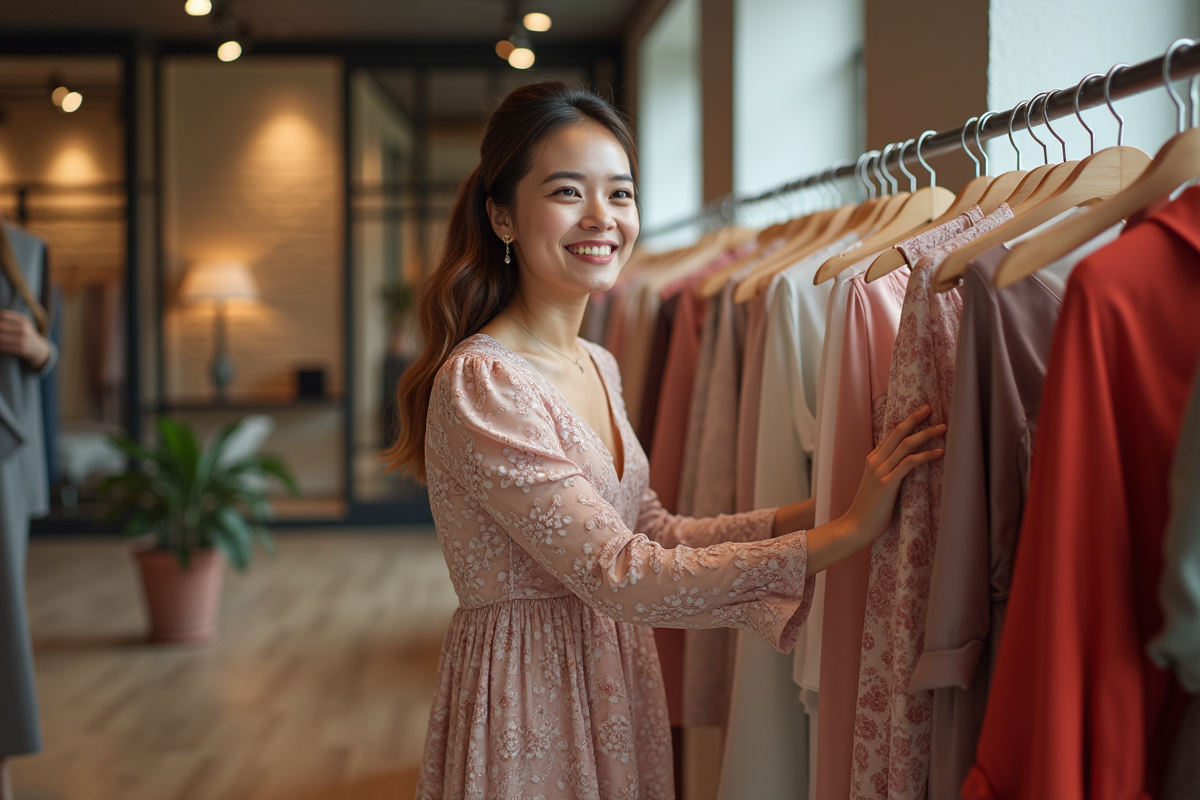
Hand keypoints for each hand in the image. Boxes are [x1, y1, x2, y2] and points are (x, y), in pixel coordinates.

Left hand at [0, 310, 50, 368]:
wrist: (38, 348)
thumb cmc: (25, 333)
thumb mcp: (23, 322)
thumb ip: (10, 317)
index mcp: (23, 320)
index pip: (4, 315)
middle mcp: (24, 329)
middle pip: (2, 326)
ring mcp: (23, 339)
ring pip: (1, 337)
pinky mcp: (21, 349)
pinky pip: (4, 347)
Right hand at [842, 404, 945, 545]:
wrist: (855, 526)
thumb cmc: (870, 510)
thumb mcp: (877, 485)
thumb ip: (889, 472)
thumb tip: (907, 466)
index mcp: (872, 459)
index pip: (891, 434)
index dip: (907, 421)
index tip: (921, 412)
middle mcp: (875, 461)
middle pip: (897, 433)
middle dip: (915, 419)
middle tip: (931, 408)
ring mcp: (880, 471)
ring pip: (905, 445)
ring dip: (925, 434)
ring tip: (942, 428)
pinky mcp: (887, 483)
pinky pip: (909, 463)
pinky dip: (925, 455)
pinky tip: (938, 453)